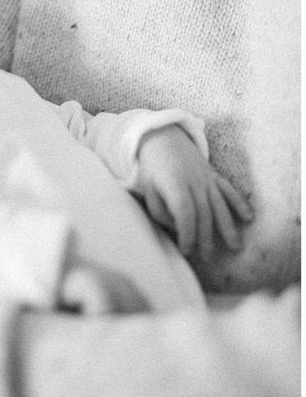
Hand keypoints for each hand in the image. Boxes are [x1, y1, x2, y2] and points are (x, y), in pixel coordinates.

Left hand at [136, 125, 252, 259]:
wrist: (162, 139)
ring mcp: (205, 177)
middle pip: (203, 213)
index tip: (186, 250)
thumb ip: (161, 212)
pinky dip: (239, 203)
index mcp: (174, 185)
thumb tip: (179, 229)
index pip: (185, 212)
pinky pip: (228, 189)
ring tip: (235, 247)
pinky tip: (249, 217)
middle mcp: (192, 181)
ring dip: (227, 226)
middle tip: (206, 257)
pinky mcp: (213, 175)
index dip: (187, 233)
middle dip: (205, 238)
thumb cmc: (152, 170)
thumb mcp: (148, 191)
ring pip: (219, 204)